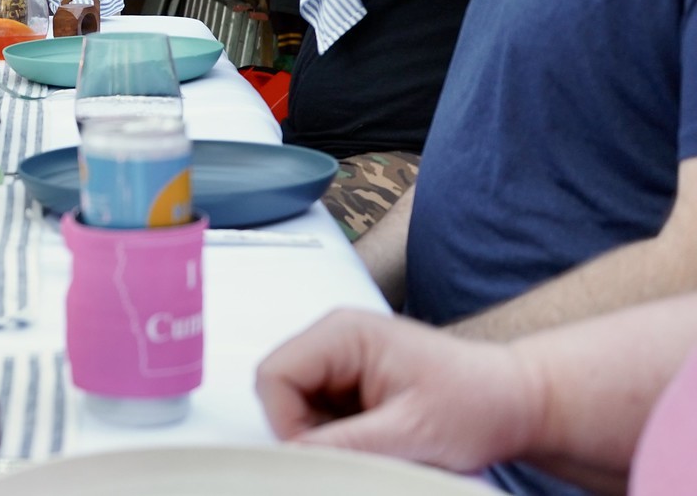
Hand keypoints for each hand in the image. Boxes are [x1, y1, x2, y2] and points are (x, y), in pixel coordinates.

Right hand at [256, 309, 539, 473]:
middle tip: (363, 450)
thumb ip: (345, 445)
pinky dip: (343, 439)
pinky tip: (382, 440)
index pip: (274, 376)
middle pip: (281, 392)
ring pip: (298, 409)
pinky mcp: (352, 383)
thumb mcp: (410, 432)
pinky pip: (321, 418)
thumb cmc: (478, 402)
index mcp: (343, 333)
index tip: (326, 455)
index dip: (289, 423)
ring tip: (383, 443)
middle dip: (310, 432)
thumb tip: (295, 458)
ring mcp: (342, 361)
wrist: (517, 401)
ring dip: (329, 438)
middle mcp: (336, 339)